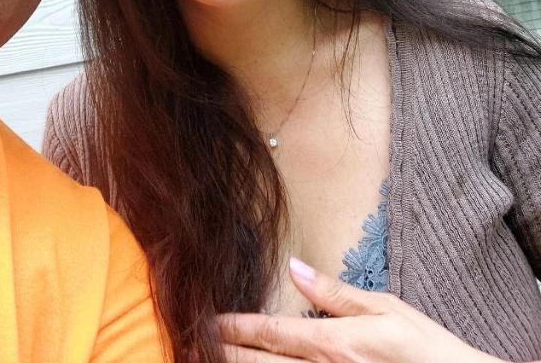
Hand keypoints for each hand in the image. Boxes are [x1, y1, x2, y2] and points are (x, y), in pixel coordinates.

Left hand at [218, 257, 515, 362]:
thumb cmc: (427, 348)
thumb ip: (336, 293)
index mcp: (336, 343)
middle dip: (227, 354)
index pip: (274, 333)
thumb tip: (295, 269)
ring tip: (213, 358)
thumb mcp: (385, 307)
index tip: (211, 320)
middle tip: (195, 341)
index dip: (238, 327)